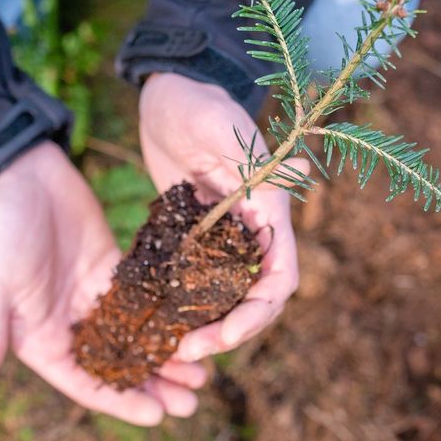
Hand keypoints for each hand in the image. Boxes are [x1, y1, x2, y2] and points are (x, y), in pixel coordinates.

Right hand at [0, 141, 207, 424]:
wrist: (16, 173)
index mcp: (40, 340)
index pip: (86, 382)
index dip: (121, 403)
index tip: (158, 418)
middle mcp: (69, 324)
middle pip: (119, 365)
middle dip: (155, 385)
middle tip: (193, 400)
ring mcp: (93, 295)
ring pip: (138, 336)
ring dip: (168, 355)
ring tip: (203, 371)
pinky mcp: (112, 267)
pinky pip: (146, 298)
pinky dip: (168, 314)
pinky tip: (195, 324)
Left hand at [139, 73, 300, 361]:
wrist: (170, 87)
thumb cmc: (195, 101)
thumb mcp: (217, 127)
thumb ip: (245, 163)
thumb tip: (270, 207)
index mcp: (271, 208)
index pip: (280, 278)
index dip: (257, 315)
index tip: (222, 337)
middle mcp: (256, 227)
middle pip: (256, 298)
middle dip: (230, 331)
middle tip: (186, 352)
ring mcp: (227, 233)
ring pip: (229, 296)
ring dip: (209, 325)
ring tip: (174, 348)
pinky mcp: (199, 234)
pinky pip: (200, 280)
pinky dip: (187, 305)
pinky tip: (161, 321)